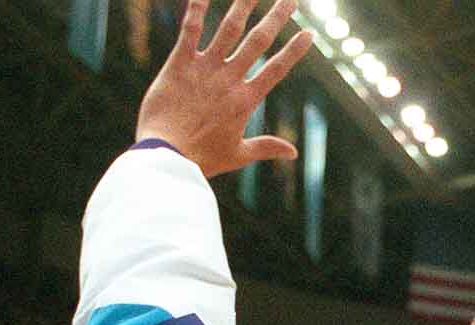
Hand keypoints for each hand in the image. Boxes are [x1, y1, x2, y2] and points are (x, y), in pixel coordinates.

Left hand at [135, 0, 313, 177]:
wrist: (166, 157)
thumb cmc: (200, 159)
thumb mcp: (237, 155)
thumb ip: (266, 147)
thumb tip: (293, 152)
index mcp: (245, 100)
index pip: (276, 69)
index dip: (293, 50)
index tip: (308, 34)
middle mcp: (229, 79)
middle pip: (258, 41)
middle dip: (276, 17)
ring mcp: (205, 69)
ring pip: (229, 28)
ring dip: (244, 4)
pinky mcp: (180, 64)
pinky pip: (191, 30)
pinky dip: (197, 8)